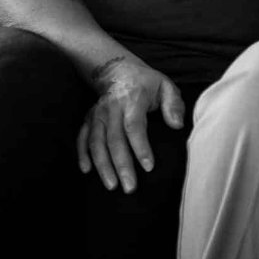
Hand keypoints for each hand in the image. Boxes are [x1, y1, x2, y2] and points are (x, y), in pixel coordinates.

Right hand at [75, 55, 184, 192]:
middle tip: (130, 187)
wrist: (118, 71)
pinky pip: (82, 138)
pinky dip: (82, 154)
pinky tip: (86, 171)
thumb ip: (174, 105)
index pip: (134, 126)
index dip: (141, 148)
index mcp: (133, 100)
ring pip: (97, 142)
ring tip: (111, 185)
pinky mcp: (88, 119)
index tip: (148, 167)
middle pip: (114, 139)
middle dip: (121, 165)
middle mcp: (111, 108)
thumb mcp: (166, 86)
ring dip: (103, 165)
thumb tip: (177, 125)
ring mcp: (97, 114)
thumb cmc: (147, 83)